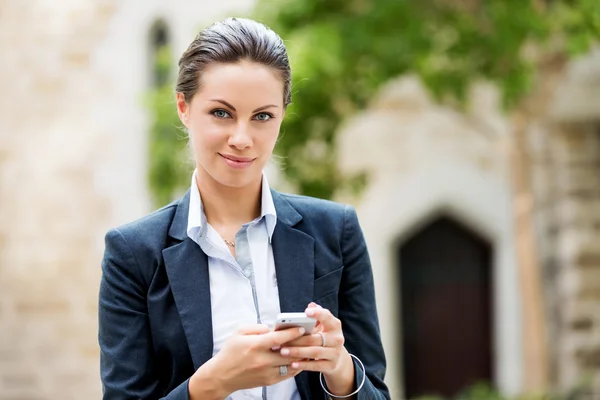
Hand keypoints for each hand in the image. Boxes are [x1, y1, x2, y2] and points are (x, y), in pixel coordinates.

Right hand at [191, 324, 306, 397]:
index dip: (292, 332)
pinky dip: (296, 366)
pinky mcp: (269, 381)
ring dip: (301, 356)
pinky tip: (300, 360)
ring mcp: (266, 372)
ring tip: (309, 347)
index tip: (302, 327)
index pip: (279, 338)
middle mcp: (262, 360)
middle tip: (311, 336)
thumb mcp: (239, 333)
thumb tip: (271, 328)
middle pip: (289, 352)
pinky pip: (287, 374)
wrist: (222, 376)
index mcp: (255, 345)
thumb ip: (256, 327)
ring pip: (291, 364)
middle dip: (301, 343)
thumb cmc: (230, 352)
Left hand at [279, 303, 355, 395]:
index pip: (327, 317)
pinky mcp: (331, 366)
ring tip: (283, 351)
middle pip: (316, 338)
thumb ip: (317, 314)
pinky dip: (303, 365)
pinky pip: (315, 366)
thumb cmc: (324, 337)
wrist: (337, 359)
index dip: (318, 314)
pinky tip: (292, 364)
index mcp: (334, 326)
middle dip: (298, 339)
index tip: (306, 311)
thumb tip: (311, 305)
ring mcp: (335, 353)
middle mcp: (337, 339)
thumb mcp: (323, 325)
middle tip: (281, 340)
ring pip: (314, 352)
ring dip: (298, 352)